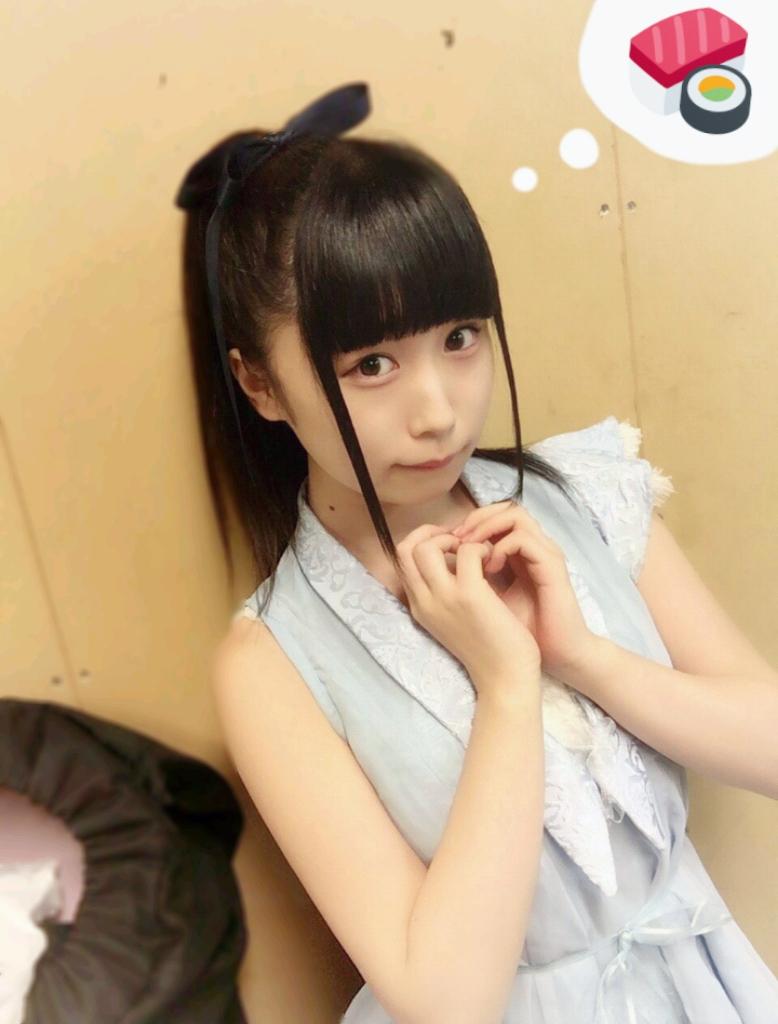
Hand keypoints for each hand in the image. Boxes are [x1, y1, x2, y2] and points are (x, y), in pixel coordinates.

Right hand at [396, 523, 541, 688]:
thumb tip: (452, 560)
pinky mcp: (469, 595)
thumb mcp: (454, 621)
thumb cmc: (488, 648)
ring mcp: (444, 598)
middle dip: (433, 533)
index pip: (402, 561)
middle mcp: (424, 601)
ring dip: (454, 538)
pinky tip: (495, 561)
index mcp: (420, 607)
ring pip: (427, 546)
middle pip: (406, 548)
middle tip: (462, 543)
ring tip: (477, 552)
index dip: (424, 542)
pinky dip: (482, 547)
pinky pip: (468, 551)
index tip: (450, 545)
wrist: (505, 679)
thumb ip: (445, 594)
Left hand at [450, 500, 597, 678]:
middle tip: (453, 539)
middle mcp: (533, 546)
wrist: (557, 653)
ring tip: (468, 550)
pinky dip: (501, 547)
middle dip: (474, 518)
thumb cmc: (522, 631)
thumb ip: (467, 578)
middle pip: (503, 506)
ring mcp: (544, 551)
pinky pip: (523, 538)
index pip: (494, 515)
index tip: (445, 542)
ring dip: (485, 527)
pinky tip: (489, 569)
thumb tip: (433, 567)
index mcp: (518, 551)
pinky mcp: (552, 564)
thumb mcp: (485, 600)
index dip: (467, 522)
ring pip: (514, 513)